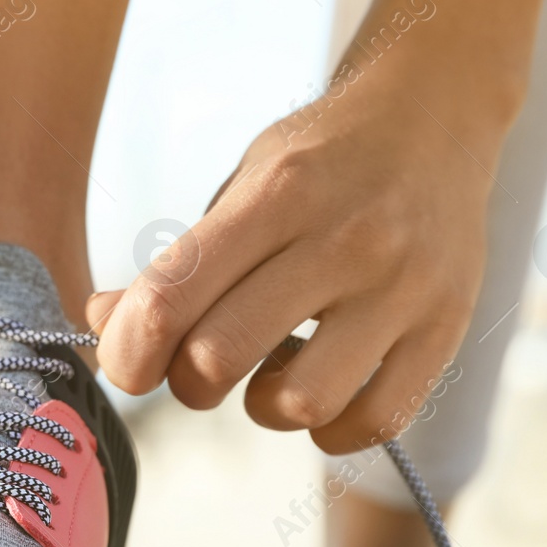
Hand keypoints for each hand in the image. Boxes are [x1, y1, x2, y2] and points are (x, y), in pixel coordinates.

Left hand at [88, 85, 495, 454]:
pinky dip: (329, 429)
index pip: (170, 297)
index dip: (126, 351)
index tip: (127, 361)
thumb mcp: (240, 188)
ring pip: (300, 403)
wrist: (436, 117)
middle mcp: (346, 240)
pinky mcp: (446, 329)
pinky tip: (320, 389)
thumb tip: (101, 326)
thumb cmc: (319, 161)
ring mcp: (403, 289)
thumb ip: (175, 264)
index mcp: (278, 195)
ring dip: (260, 406)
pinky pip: (374, 422)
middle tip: (199, 363)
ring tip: (270, 372)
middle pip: (220, 357)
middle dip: (186, 381)